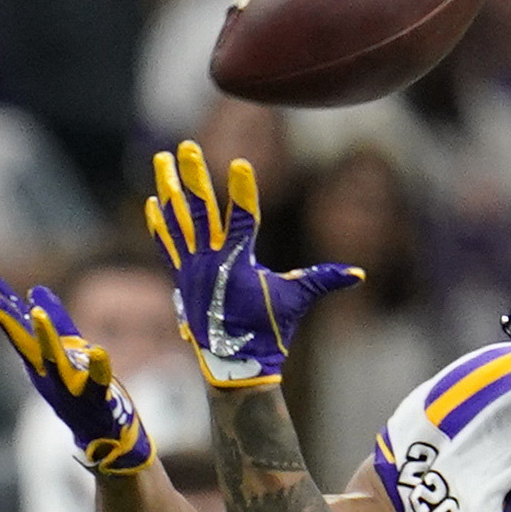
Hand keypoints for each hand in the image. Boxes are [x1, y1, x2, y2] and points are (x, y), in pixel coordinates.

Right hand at [0, 272, 152, 471]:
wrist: (104, 439)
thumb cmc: (83, 393)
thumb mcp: (65, 353)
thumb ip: (53, 321)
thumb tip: (35, 289)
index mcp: (38, 363)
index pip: (15, 327)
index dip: (0, 302)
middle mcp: (47, 375)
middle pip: (23, 343)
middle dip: (5, 318)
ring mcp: (70, 388)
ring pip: (54, 360)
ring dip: (45, 337)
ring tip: (37, 313)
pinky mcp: (96, 399)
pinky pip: (97, 381)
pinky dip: (98, 368)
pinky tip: (100, 351)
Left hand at [143, 142, 360, 388]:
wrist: (234, 365)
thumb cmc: (267, 330)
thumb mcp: (295, 301)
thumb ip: (323, 280)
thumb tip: (357, 275)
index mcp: (238, 262)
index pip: (242, 217)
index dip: (243, 190)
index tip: (241, 163)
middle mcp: (210, 261)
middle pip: (199, 209)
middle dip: (193, 175)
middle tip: (185, 146)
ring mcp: (192, 269)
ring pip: (178, 222)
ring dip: (169, 189)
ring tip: (161, 161)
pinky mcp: (182, 280)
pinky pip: (167, 246)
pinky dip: (160, 225)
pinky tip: (153, 203)